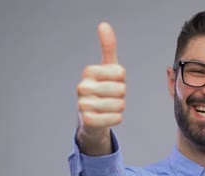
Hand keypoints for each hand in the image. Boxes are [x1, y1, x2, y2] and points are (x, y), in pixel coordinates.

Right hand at [76, 23, 125, 154]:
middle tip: (110, 97)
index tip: (112, 82)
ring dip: (119, 107)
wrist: (91, 119)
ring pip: (120, 104)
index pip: (120, 72)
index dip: (121, 79)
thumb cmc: (102, 90)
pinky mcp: (88, 121)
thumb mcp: (107, 68)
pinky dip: (117, 118)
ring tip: (107, 107)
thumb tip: (103, 24)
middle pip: (121, 89)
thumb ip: (108, 47)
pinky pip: (116, 118)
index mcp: (88, 71)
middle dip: (121, 95)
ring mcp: (83, 105)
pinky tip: (107, 117)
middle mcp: (82, 87)